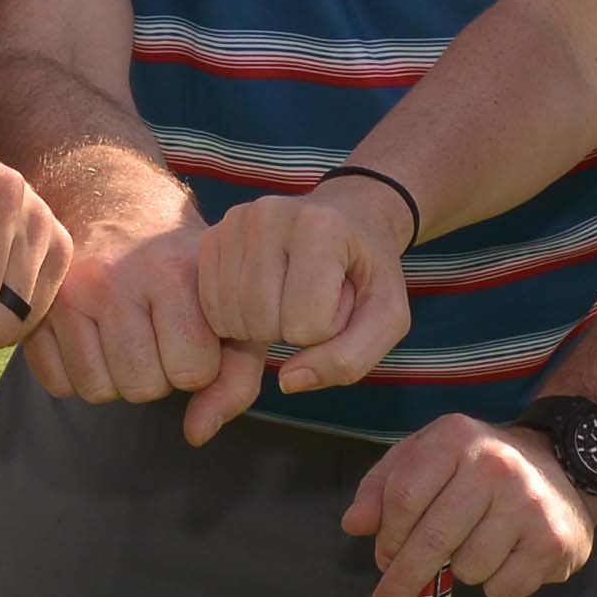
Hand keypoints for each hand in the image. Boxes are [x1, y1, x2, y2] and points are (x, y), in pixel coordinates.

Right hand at [18, 213, 229, 414]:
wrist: (115, 207)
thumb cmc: (182, 266)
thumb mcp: (226, 307)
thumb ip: (236, 376)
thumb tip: (197, 434)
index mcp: (173, 271)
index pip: (193, 372)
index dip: (199, 363)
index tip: (193, 330)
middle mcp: (115, 278)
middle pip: (142, 387)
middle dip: (158, 374)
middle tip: (156, 334)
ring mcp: (66, 293)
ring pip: (98, 391)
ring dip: (118, 377)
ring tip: (126, 335)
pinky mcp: (35, 310)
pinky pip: (59, 385)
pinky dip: (79, 374)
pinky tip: (92, 337)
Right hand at [190, 180, 413, 427]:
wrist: (346, 219)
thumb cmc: (367, 272)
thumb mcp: (386, 317)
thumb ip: (349, 358)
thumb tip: (288, 382)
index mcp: (320, 227)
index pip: (307, 325)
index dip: (327, 331)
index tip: (339, 300)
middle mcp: (269, 215)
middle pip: (262, 322)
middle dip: (291, 331)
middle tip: (313, 300)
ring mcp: (234, 222)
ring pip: (231, 319)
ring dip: (263, 327)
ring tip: (290, 296)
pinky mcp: (211, 235)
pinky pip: (210, 309)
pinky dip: (238, 319)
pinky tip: (262, 297)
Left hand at [343, 414, 596, 596]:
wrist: (563, 464)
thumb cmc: (479, 465)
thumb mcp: (427, 456)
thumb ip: (384, 485)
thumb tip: (354, 524)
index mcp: (455, 438)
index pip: (403, 498)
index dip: (387, 537)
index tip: (383, 559)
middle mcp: (494, 466)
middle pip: (431, 540)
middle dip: (403, 580)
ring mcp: (528, 504)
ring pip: (467, 569)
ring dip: (461, 571)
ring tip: (475, 547)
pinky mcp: (552, 541)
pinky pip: (502, 589)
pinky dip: (495, 585)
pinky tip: (504, 559)